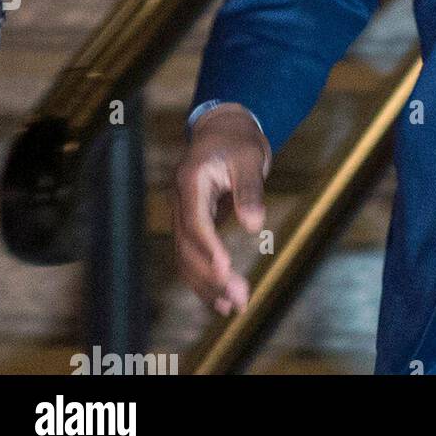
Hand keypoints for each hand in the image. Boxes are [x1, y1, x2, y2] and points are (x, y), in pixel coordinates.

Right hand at [171, 104, 271, 316]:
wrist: (224, 128)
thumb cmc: (239, 140)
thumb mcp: (251, 158)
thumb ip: (250, 191)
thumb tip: (255, 225)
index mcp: (191, 181)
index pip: (196, 223)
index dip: (209, 249)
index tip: (225, 271)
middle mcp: (180, 201)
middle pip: (188, 247)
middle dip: (211, 276)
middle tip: (239, 299)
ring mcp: (182, 213)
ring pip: (186, 257)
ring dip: (207, 285)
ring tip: (233, 307)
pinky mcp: (191, 223)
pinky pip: (192, 255)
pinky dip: (204, 277)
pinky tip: (221, 297)